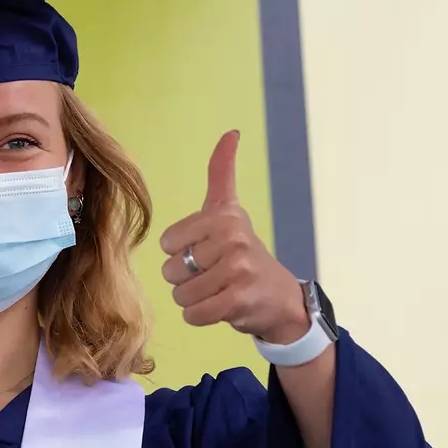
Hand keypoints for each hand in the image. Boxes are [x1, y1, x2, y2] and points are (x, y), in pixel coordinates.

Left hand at [160, 131, 308, 343]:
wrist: (279, 297)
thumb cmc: (244, 253)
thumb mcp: (230, 210)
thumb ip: (222, 172)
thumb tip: (230, 131)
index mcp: (223, 215)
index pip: (167, 242)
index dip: (182, 252)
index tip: (209, 250)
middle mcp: (232, 238)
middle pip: (171, 270)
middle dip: (187, 279)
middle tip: (215, 275)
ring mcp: (237, 270)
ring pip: (181, 294)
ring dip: (194, 299)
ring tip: (218, 290)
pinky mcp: (238, 301)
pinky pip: (194, 314)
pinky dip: (200, 316)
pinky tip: (221, 306)